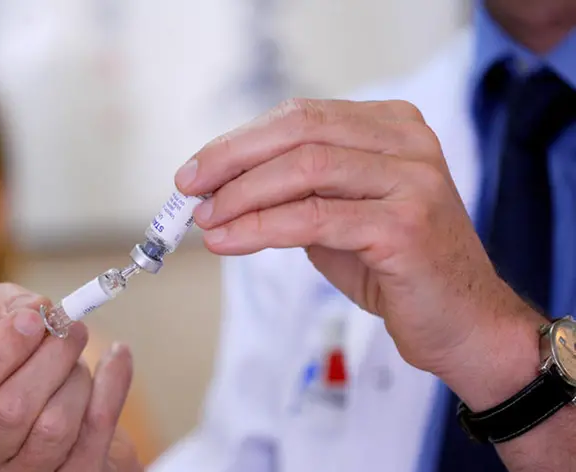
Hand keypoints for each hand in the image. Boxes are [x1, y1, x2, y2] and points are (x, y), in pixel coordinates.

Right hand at [0, 283, 138, 470]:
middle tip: (70, 326)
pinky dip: (112, 386)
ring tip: (77, 352)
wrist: (47, 418)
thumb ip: (2, 310)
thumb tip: (35, 308)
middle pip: (12, 411)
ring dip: (76, 376)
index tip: (31, 318)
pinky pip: (96, 434)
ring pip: (55, 427)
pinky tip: (116, 357)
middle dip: (50, 357)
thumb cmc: (8, 373)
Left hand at [175, 98, 533, 380]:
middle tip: (189, 186)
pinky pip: (313, 218)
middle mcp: (408, 143)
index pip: (301, 117)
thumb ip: (295, 193)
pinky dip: (259, 228)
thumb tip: (220, 189)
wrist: (463, 323)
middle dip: (232, 158)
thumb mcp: (339, 218)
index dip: (240, 140)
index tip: (197, 169)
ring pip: (303, 169)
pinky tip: (228, 240)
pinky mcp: (405, 226)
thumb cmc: (396, 269)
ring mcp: (412, 180)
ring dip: (241, 195)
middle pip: (299, 131)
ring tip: (205, 220)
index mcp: (392, 127)